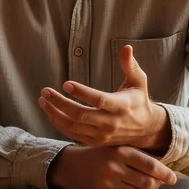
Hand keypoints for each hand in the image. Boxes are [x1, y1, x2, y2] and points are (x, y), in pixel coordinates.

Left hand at [38, 45, 171, 150]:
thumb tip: (126, 47)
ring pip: (73, 126)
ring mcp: (102, 134)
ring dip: (54, 113)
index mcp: (121, 106)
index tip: (65, 84)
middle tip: (45, 91)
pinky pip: (72, 134)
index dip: (82, 93)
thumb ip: (130, 65)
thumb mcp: (139, 81)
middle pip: (80, 115)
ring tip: (42, 100)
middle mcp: (111, 122)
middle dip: (59, 102)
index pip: (99, 100)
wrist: (146, 130)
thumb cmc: (138, 100)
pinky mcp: (95, 141)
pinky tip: (49, 111)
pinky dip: (58, 123)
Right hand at [48, 144, 176, 188]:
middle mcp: (114, 167)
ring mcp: (108, 184)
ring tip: (136, 183)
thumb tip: (164, 165)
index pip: (150, 164)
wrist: (69, 166)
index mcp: (119, 151)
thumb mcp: (115, 147)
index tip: (173, 178)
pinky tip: (124, 188)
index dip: (165, 173)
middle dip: (155, 183)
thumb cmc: (98, 154)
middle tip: (155, 181)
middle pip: (148, 183)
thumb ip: (137, 153)